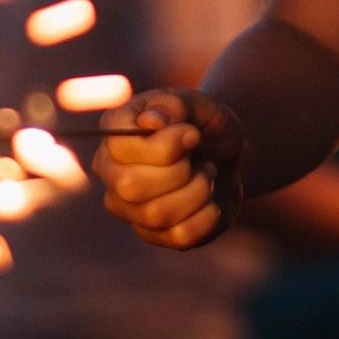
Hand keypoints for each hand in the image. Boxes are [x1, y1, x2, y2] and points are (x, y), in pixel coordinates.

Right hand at [91, 88, 245, 249]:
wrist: (227, 156)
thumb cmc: (204, 125)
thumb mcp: (199, 103)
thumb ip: (175, 105)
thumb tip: (150, 121)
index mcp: (114, 130)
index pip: (122, 147)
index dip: (166, 144)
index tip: (192, 133)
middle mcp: (110, 171)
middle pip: (130, 186)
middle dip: (179, 172)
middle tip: (198, 158)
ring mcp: (127, 208)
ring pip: (156, 214)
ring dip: (198, 191)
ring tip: (206, 175)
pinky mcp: (153, 234)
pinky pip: (180, 235)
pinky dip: (208, 215)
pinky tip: (210, 200)